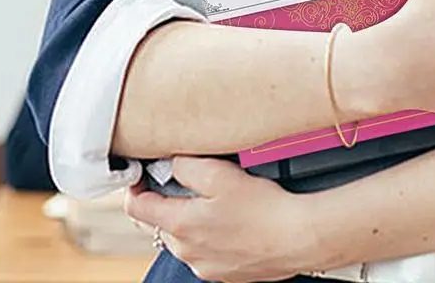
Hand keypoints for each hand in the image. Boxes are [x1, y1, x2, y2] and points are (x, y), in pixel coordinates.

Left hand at [125, 157, 314, 282]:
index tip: (142, 173)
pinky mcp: (224, 273)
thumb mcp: (219, 173)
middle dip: (169, 201)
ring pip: (185, 237)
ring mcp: (205, 266)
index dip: (135, 186)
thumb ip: (185, 165)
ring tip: (219, 199)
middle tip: (191, 180)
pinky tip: (234, 220)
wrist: (298, 237)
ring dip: (192, 218)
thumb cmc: (262, 206)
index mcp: (179, 225)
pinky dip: (212, 234)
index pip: (137, 207)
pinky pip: (206, 250)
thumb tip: (170, 162)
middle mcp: (186, 251)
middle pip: (161, 222)